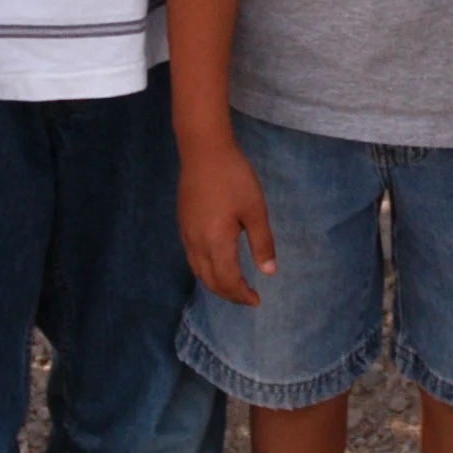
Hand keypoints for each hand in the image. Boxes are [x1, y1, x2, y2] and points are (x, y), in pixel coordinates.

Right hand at [178, 139, 276, 304]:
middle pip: (210, 281)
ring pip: (198, 271)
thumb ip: (262, 243)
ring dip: (215, 284)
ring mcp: (186, 234)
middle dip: (228, 294)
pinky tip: (217, 264)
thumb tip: (269, 273)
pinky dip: (206, 270)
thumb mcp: (255, 211)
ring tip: (233, 286)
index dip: (241, 295)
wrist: (203, 152)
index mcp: (216, 243)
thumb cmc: (234, 179)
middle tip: (247, 297)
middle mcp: (196, 244)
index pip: (227, 281)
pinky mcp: (183, 224)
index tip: (256, 300)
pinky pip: (193, 258)